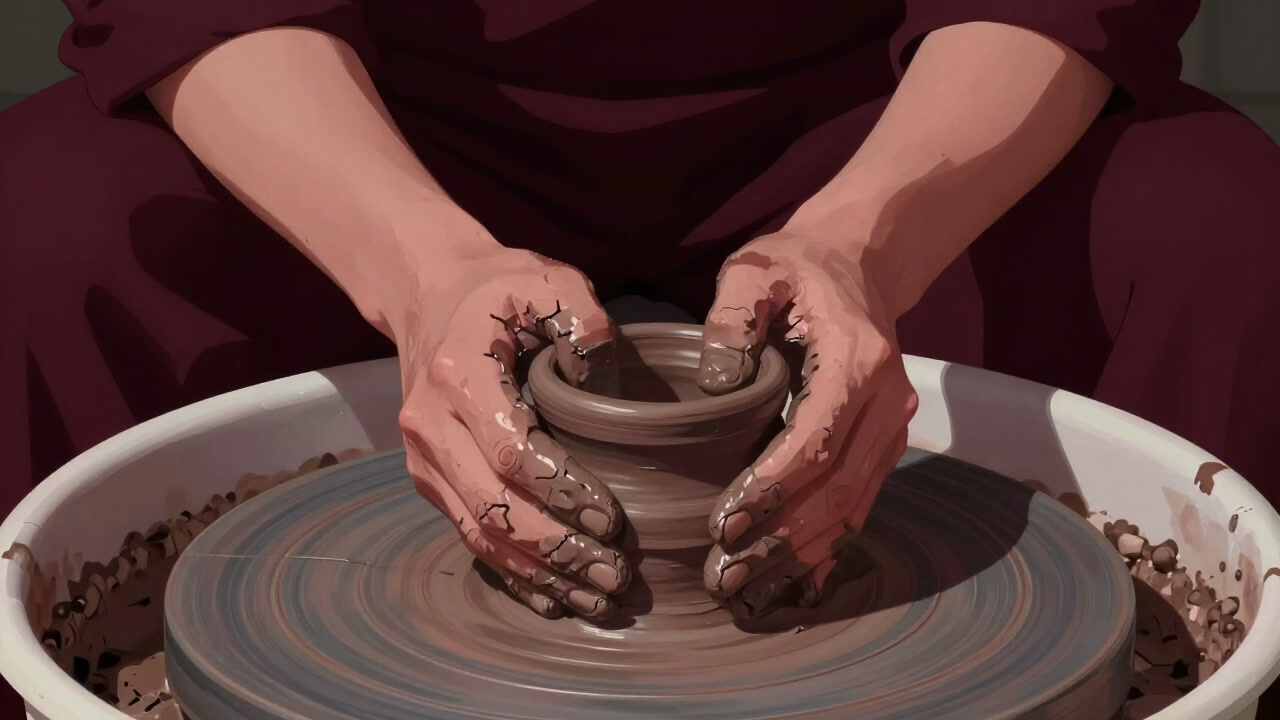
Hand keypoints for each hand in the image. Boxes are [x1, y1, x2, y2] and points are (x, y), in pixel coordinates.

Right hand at [393, 246, 630, 621]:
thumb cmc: (500, 289)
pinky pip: (469, 534)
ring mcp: (423, 458)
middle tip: (616, 575)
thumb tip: (612, 388)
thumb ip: (586, 325)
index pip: (510, 451)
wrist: (429, 292)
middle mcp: (429, 425)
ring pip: (480, 533)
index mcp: (459, 375)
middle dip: (557, 550)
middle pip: (494, 507)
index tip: (612, 519)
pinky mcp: (430, 478)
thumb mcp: (550, 283)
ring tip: (597, 598)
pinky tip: (554, 597)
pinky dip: (513, 572)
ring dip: (539, 574)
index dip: (561, 492)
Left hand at [697, 232, 917, 616]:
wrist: (856, 263)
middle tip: (724, 574)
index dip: (772, 489)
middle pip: (838, 487)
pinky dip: (827, 546)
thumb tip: (715, 385)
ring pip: (853, 506)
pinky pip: (861, 505)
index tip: (725, 523)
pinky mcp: (885, 444)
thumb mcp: (754, 270)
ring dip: (800, 552)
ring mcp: (893, 426)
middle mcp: (888, 399)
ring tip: (745, 588)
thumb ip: (731, 317)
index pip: (817, 439)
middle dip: (780, 537)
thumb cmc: (796, 269)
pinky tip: (793, 582)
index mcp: (857, 358)